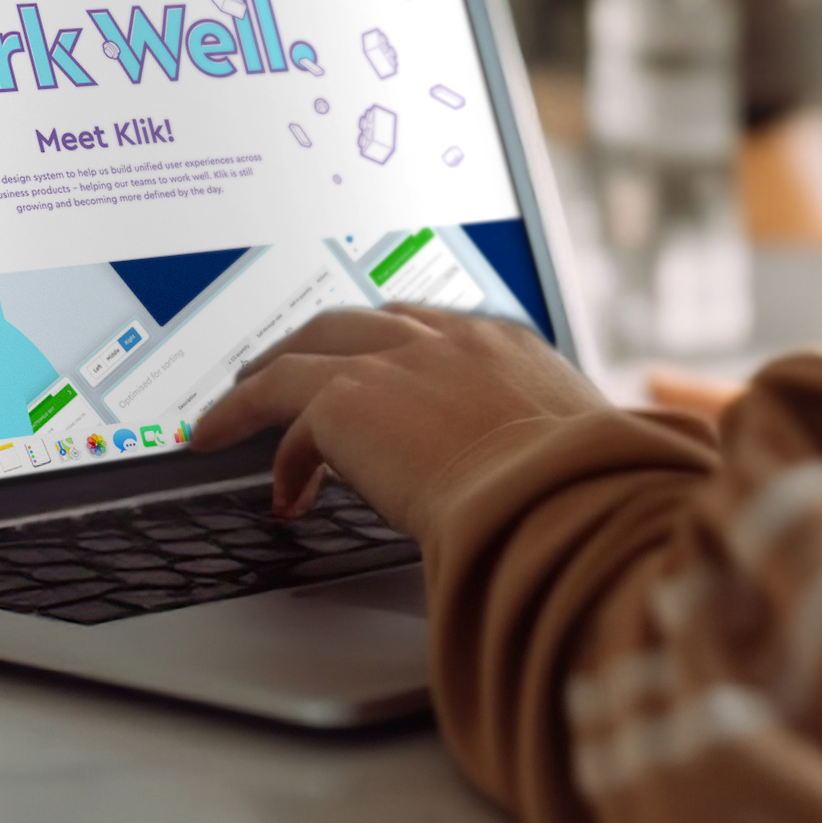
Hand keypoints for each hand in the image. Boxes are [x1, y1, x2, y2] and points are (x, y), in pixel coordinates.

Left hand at [190, 307, 609, 537]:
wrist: (563, 501)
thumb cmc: (586, 501)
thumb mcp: (579, 465)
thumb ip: (546, 461)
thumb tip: (543, 494)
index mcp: (512, 349)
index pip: (439, 330)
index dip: (399, 353)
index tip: (383, 375)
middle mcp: (453, 340)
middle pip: (367, 321)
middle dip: (324, 344)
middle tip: (292, 370)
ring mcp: (399, 361)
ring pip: (310, 346)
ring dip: (268, 377)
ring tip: (235, 409)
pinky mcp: (350, 398)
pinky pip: (277, 401)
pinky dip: (253, 429)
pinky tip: (248, 470)